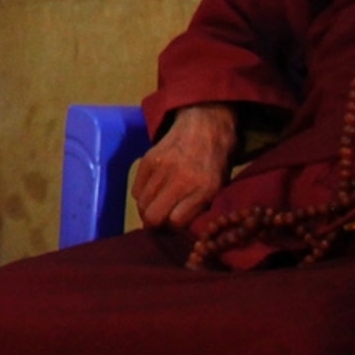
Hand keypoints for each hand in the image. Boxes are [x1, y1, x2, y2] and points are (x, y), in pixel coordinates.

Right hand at [130, 104, 237, 230]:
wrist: (205, 125)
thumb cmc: (215, 161)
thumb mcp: (217, 188)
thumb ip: (199, 208)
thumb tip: (179, 230)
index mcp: (205, 188)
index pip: (176, 222)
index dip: (174, 229)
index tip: (175, 228)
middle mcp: (181, 179)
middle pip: (153, 216)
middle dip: (154, 225)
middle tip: (159, 224)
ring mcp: (162, 168)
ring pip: (142, 204)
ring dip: (147, 211)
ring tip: (156, 208)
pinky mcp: (148, 159)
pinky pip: (136, 189)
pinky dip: (142, 196)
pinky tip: (151, 193)